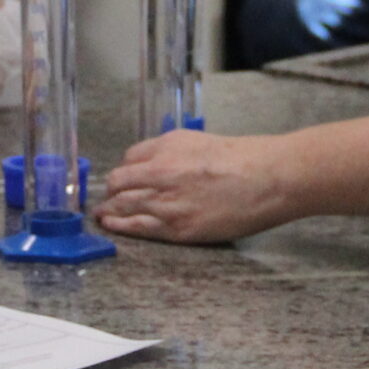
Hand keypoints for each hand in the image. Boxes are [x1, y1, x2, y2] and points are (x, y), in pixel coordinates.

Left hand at [94, 130, 298, 243]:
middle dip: (110, 193)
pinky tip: (112, 227)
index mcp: (166, 147)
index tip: (122, 180)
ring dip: (109, 211)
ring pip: (123, 206)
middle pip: (119, 183)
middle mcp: (161, 172)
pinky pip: (140, 228)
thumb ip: (168, 151)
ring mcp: (168, 202)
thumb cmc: (241, 158)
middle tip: (106, 200)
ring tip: (102, 216)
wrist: (266, 179)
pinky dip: (122, 227)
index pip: (129, 160)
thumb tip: (148, 164)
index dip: (123, 172)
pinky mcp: (179, 228)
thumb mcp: (197, 141)